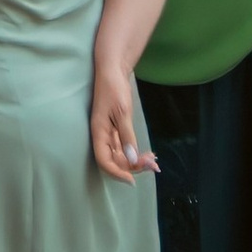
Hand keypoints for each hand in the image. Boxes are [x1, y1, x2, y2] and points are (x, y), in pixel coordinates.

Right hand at [89, 59, 157, 183]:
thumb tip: (132, 159)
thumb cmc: (114, 89)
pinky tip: (148, 154)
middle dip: (132, 166)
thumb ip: (127, 137)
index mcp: (98, 132)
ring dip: (136, 161)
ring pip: (120, 156)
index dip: (117, 173)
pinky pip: (124, 147)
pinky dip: (135, 152)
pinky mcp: (116, 130)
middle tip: (153, 165)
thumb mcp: (122, 112)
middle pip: (114, 161)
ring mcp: (109, 134)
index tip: (133, 180)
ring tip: (153, 160)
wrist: (113, 70)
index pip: (104, 161)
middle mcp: (102, 136)